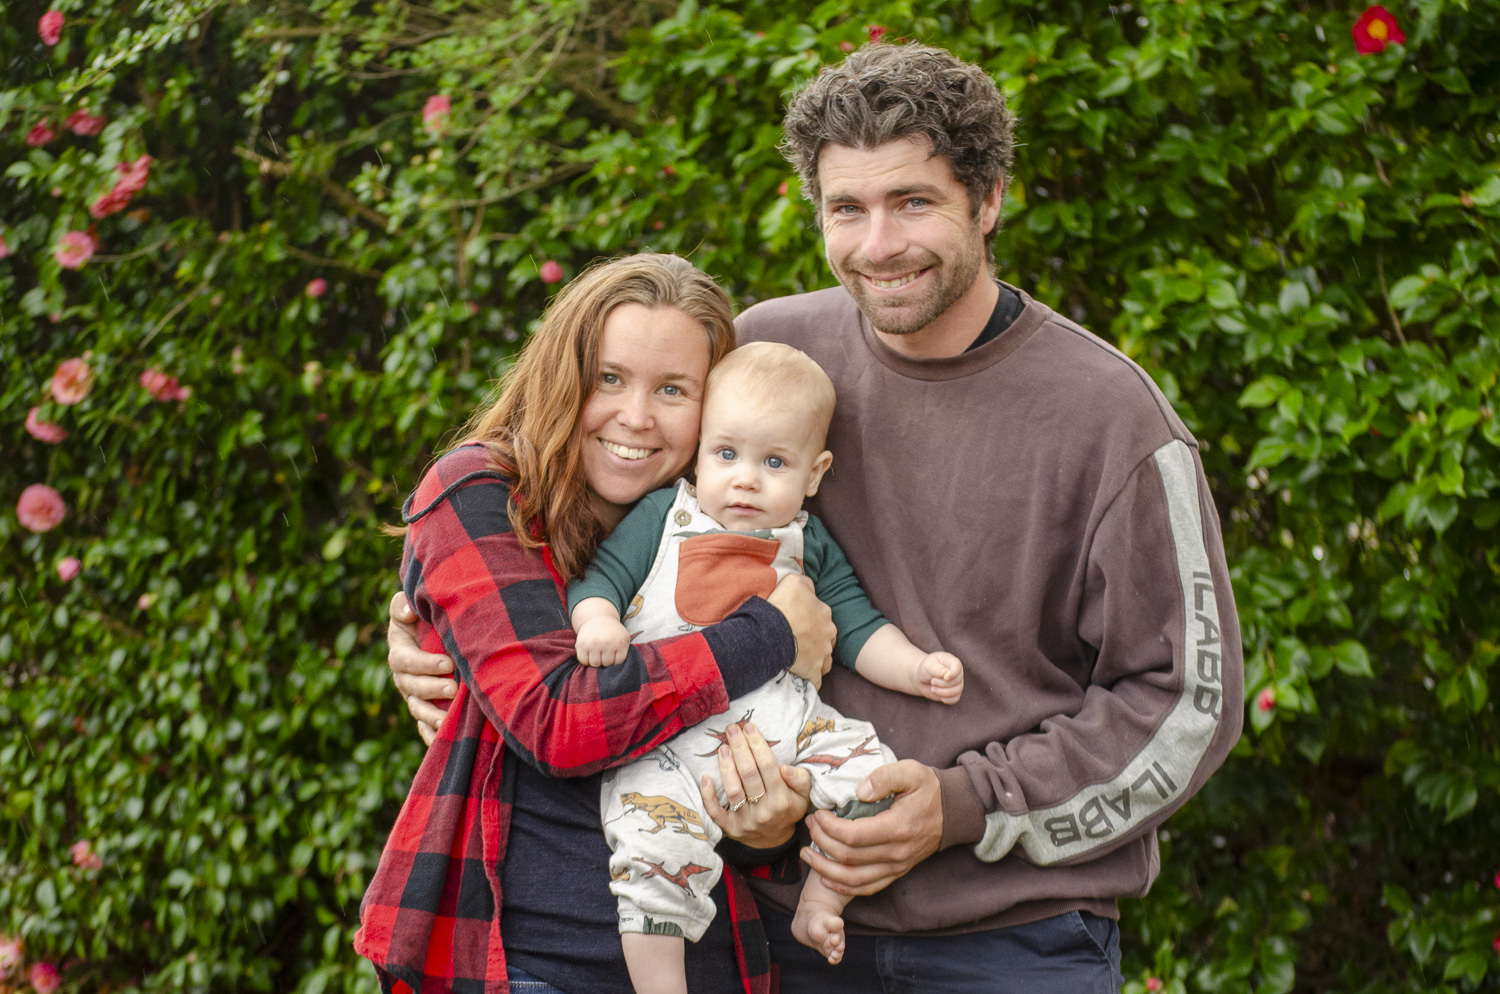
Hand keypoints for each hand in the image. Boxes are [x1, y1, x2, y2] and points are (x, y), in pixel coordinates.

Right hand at [387, 591, 456, 745]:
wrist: (438, 636)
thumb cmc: (426, 618)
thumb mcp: (412, 608)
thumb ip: (404, 606)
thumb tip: (407, 610)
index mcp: (400, 652)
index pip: (406, 660)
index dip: (425, 663)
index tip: (448, 663)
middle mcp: (403, 677)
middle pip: (412, 687)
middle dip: (432, 689)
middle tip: (454, 688)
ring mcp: (413, 696)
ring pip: (418, 709)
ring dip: (432, 715)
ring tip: (450, 718)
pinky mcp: (425, 710)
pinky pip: (425, 727)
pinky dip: (432, 735)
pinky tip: (445, 739)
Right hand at [575, 616, 630, 666]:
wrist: (597, 617)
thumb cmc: (612, 632)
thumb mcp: (623, 638)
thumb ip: (624, 652)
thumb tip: (618, 671)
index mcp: (619, 642)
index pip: (618, 662)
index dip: (615, 660)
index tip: (613, 653)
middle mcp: (606, 643)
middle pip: (606, 663)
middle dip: (605, 660)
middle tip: (604, 652)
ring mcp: (593, 644)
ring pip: (595, 664)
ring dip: (596, 661)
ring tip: (597, 653)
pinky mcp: (581, 644)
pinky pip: (583, 661)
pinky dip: (586, 660)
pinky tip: (589, 653)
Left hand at [701, 720, 810, 848]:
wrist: (774, 839)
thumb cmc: (788, 808)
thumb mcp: (803, 795)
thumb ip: (800, 779)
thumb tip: (785, 767)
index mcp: (782, 800)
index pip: (768, 767)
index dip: (757, 745)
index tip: (749, 727)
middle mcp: (764, 811)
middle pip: (748, 774)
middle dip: (740, 748)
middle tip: (732, 729)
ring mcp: (745, 821)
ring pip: (733, 790)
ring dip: (726, 767)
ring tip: (723, 747)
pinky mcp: (730, 828)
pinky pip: (716, 813)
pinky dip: (708, 797)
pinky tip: (706, 778)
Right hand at [766, 574, 833, 688]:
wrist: (772, 630)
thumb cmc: (782, 605)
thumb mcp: (794, 581)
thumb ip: (806, 583)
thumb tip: (810, 589)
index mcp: (824, 613)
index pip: (823, 618)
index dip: (812, 621)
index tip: (799, 624)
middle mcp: (828, 634)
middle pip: (826, 639)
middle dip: (817, 641)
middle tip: (800, 642)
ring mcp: (823, 654)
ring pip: (825, 659)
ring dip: (817, 660)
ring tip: (803, 660)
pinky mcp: (814, 670)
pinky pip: (816, 680)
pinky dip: (812, 680)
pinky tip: (804, 678)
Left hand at [801, 760, 942, 895]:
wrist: (953, 811)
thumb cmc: (928, 789)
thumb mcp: (910, 771)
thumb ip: (884, 776)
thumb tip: (860, 790)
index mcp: (897, 828)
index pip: (852, 836)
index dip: (828, 827)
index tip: (817, 813)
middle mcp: (896, 853)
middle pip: (848, 858)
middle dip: (821, 842)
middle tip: (809, 825)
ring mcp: (897, 866)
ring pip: (854, 879)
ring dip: (825, 869)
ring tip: (807, 854)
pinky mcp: (897, 872)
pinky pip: (867, 887)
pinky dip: (844, 886)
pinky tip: (826, 877)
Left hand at [915, 651, 963, 703]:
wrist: (923, 678)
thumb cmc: (926, 668)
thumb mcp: (928, 665)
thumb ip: (937, 668)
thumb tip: (946, 674)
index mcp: (952, 661)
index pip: (957, 666)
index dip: (952, 674)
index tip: (944, 677)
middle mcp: (957, 672)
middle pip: (957, 681)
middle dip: (942, 684)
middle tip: (932, 681)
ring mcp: (957, 683)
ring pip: (957, 691)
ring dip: (942, 692)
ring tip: (933, 688)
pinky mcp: (954, 694)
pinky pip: (954, 699)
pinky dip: (944, 699)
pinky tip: (937, 693)